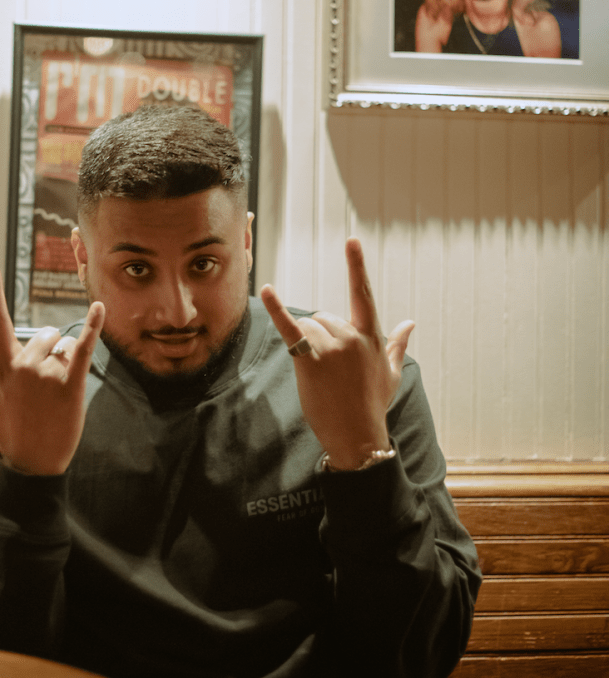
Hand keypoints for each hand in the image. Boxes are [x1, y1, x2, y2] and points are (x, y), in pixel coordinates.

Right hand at [0, 262, 104, 475]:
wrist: (33, 465)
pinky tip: (100, 308)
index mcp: (4, 367)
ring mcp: (47, 375)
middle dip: (49, 349)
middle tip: (46, 385)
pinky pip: (83, 349)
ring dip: (65, 360)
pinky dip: (93, 327)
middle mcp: (24, 365)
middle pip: (43, 335)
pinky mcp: (71, 384)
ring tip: (58, 394)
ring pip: (63, 346)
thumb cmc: (10, 433)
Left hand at [260, 238, 413, 470]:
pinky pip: (290, 329)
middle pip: (323, 317)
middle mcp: (352, 337)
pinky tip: (266, 290)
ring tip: (322, 376)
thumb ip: (398, 344)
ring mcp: (332, 348)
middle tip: (330, 371)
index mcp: (371, 337)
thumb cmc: (373, 404)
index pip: (362, 294)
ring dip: (307, 346)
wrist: (358, 436)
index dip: (356, 267)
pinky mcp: (310, 361)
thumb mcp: (391, 373)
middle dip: (321, 336)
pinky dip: (276, 309)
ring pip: (307, 327)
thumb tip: (411, 324)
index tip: (351, 240)